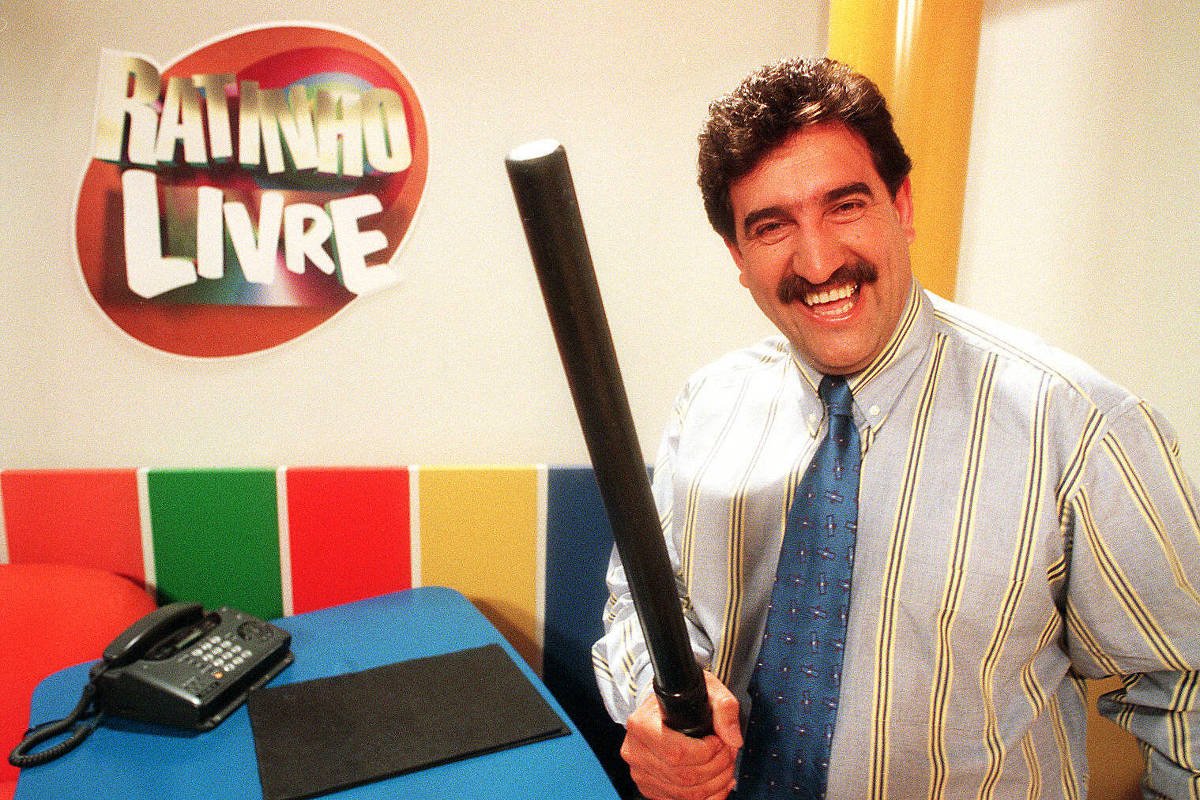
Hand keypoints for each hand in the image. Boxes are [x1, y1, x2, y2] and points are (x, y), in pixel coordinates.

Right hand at [620, 671, 742, 799]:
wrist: (664, 707)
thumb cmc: (683, 698)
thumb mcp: (707, 689)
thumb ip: (724, 708)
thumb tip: (733, 739)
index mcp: (641, 725)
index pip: (677, 753)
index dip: (707, 752)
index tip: (719, 741)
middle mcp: (635, 751)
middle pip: (684, 777)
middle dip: (717, 768)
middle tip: (729, 753)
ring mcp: (641, 773)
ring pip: (686, 794)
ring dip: (716, 784)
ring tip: (726, 766)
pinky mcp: (649, 788)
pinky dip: (708, 796)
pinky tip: (718, 781)